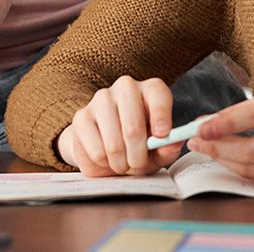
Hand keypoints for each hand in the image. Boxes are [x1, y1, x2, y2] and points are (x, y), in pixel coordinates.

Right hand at [56, 76, 182, 176]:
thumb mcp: (159, 148)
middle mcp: (126, 87)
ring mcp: (101, 99)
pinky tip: (106, 159)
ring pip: (113, 144)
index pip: (158, 95)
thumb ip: (167, 147)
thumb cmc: (140, 143)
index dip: (161, 117)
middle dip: (137, 157)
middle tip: (138, 166)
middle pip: (133, 127)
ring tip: (122, 164)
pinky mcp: (81, 116)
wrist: (107, 144)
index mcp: (151, 90)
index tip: (162, 135)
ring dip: (120, 164)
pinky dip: (103, 164)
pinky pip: (95, 151)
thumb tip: (171, 144)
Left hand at [186, 90, 253, 187]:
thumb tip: (208, 121)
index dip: (224, 123)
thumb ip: (250, 110)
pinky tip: (229, 160)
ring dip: (225, 160)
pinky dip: (242, 171)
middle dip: (218, 147)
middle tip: (195, 140)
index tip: (199, 126)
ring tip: (207, 149)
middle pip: (253, 150)